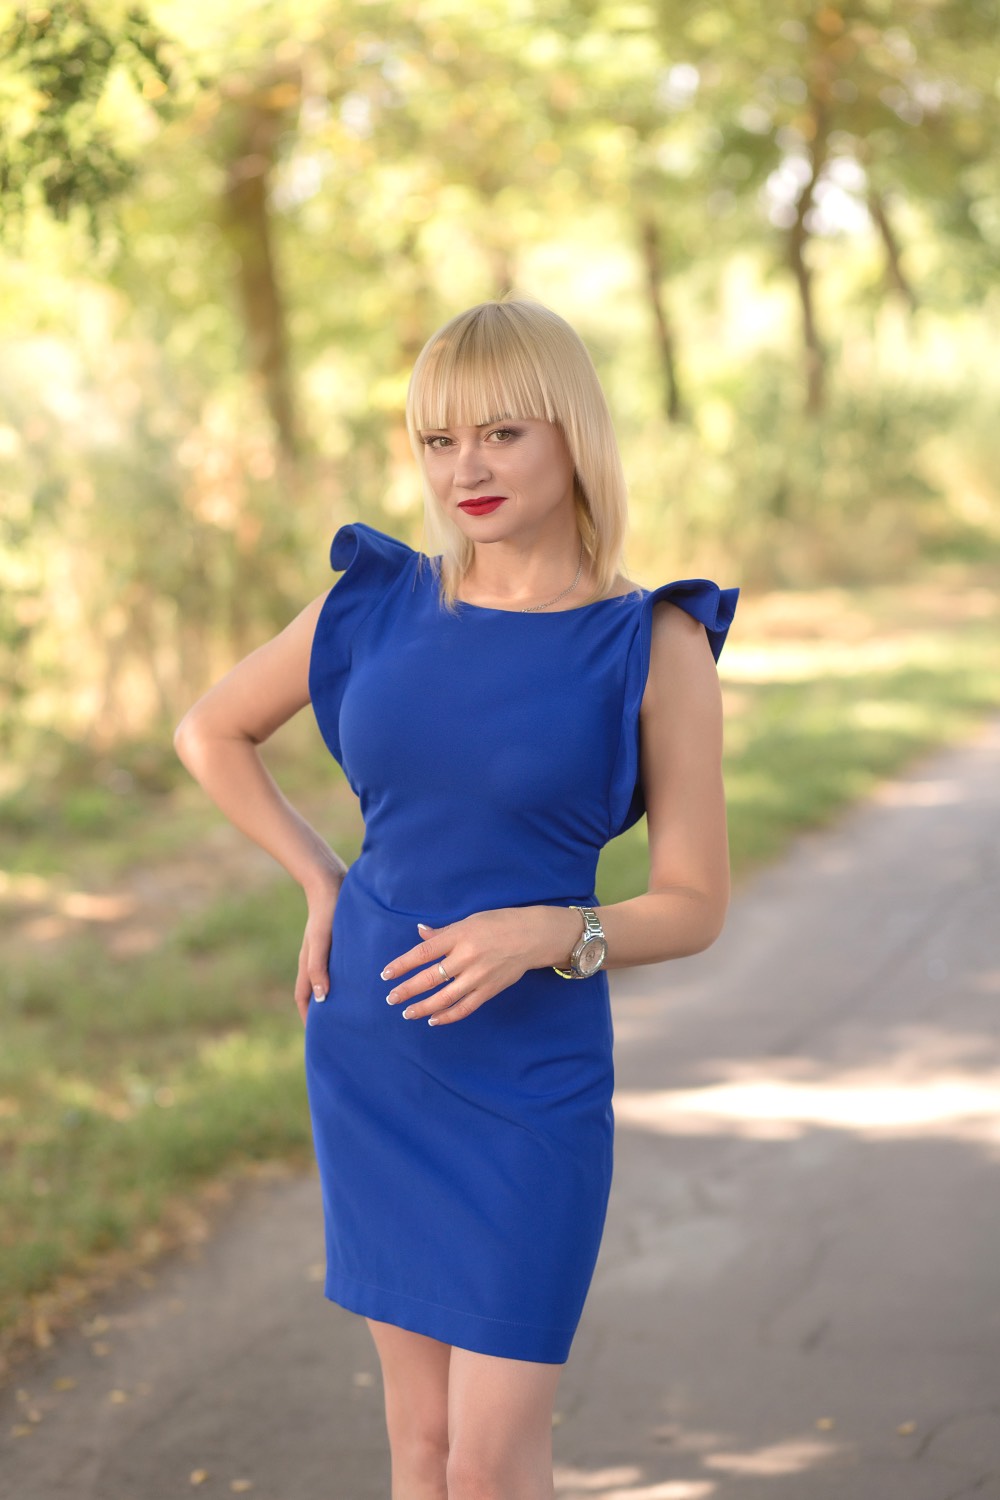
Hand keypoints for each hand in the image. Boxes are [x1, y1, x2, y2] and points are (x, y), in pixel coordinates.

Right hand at [294, 875, 342, 1025]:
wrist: (331, 882)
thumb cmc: (326, 913)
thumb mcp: (321, 942)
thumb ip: (319, 968)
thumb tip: (322, 999)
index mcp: (308, 964)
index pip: (304, 998)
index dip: (309, 1017)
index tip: (318, 1037)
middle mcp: (317, 960)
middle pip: (317, 993)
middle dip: (324, 1012)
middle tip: (339, 1031)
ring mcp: (328, 952)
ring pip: (330, 980)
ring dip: (337, 997)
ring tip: (354, 1012)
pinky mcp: (340, 943)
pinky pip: (342, 967)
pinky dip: (348, 979)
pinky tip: (365, 982)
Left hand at [382, 905, 580, 1026]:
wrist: (532, 936)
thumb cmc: (499, 923)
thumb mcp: (469, 921)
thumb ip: (443, 932)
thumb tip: (420, 933)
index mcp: (459, 936)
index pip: (422, 953)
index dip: (402, 965)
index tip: (386, 974)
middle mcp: (466, 957)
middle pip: (429, 978)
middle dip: (407, 990)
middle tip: (391, 998)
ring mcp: (478, 976)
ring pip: (444, 997)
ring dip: (423, 1007)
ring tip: (407, 1013)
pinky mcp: (489, 990)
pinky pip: (465, 1008)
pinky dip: (448, 1016)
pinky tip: (433, 1020)